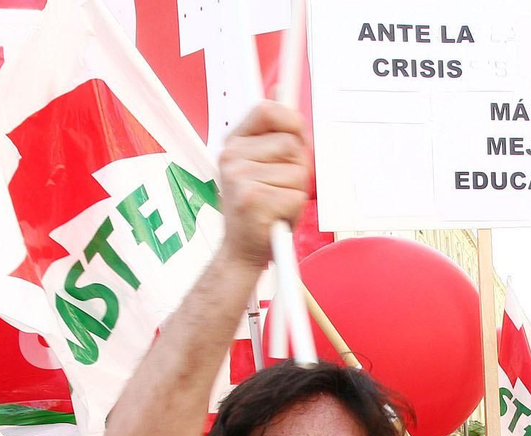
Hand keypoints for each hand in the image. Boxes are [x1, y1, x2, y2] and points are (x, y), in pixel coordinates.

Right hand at [217, 101, 310, 268]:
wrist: (240, 252)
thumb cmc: (257, 210)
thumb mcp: (259, 165)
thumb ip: (271, 131)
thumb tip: (280, 88)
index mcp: (233, 145)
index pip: (266, 110)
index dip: (289, 118)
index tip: (298, 130)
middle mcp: (231, 158)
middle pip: (291, 144)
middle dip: (298, 166)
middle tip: (281, 187)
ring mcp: (240, 178)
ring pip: (298, 172)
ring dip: (296, 192)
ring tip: (277, 204)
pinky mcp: (254, 200)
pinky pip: (296, 196)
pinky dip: (294, 211)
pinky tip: (276, 217)